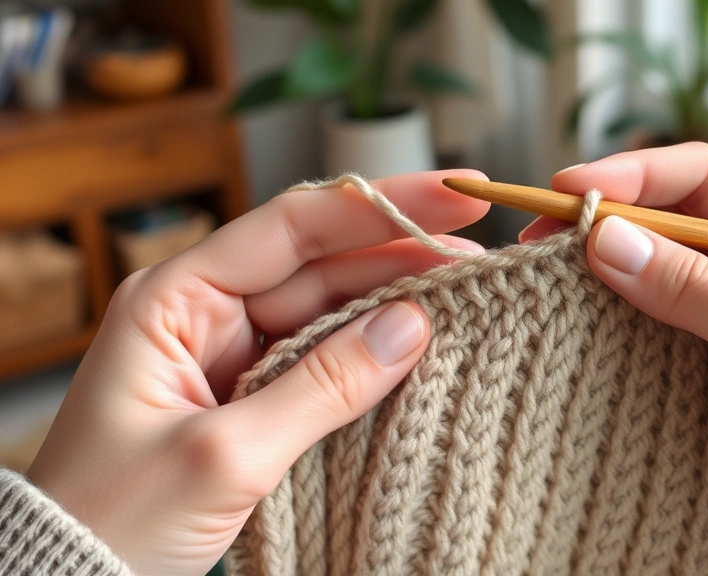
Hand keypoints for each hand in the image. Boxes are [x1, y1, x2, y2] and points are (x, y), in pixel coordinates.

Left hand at [27, 171, 489, 574]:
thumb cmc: (117, 519)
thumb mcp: (224, 455)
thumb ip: (322, 387)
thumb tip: (412, 326)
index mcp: (174, 299)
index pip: (291, 227)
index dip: (379, 204)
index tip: (457, 191)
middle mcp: (206, 313)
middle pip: (320, 262)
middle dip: (399, 251)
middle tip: (479, 248)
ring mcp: (233, 355)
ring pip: (330, 309)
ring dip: (395, 300)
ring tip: (467, 290)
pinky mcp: (254, 397)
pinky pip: (325, 359)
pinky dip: (373, 352)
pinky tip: (422, 342)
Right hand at [524, 144, 707, 575]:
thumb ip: (690, 286)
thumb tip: (605, 238)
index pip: (702, 178)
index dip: (633, 173)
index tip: (570, 191)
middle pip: (672, 222)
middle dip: (608, 222)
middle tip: (542, 237)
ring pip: (660, 275)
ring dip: (608, 273)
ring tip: (552, 279)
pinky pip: (661, 327)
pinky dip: (621, 322)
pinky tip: (587, 328)